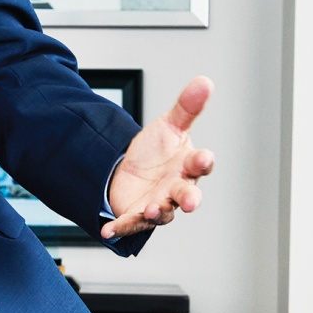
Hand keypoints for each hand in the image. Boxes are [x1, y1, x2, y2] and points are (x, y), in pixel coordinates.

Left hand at [100, 76, 214, 241]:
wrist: (131, 169)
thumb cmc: (158, 151)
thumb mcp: (170, 125)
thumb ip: (187, 107)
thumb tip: (205, 82)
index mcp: (187, 166)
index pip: (200, 164)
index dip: (203, 162)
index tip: (204, 158)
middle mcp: (176, 188)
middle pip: (187, 194)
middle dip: (190, 198)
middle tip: (193, 202)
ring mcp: (158, 204)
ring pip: (162, 212)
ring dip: (156, 212)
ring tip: (151, 209)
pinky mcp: (136, 215)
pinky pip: (129, 223)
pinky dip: (119, 228)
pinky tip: (107, 230)